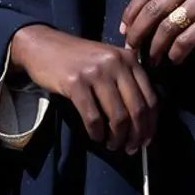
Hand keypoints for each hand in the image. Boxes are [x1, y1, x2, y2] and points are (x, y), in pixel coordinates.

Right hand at [10, 25, 156, 154]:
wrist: (43, 45)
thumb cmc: (78, 57)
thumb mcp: (109, 60)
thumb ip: (127, 80)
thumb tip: (143, 121)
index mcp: (129, 59)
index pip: (151, 97)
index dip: (151, 124)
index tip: (146, 140)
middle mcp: (116, 63)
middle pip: (137, 109)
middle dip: (136, 135)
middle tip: (130, 149)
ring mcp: (96, 72)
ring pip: (118, 116)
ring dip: (117, 138)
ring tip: (112, 145)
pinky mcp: (75, 83)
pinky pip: (93, 117)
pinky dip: (97, 132)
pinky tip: (96, 136)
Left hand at [121, 0, 194, 64]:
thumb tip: (133, 21)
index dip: (131, 12)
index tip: (124, 30)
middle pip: (153, 8)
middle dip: (138, 32)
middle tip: (132, 48)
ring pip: (167, 26)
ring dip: (155, 47)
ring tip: (152, 59)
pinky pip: (186, 40)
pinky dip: (176, 53)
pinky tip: (175, 58)